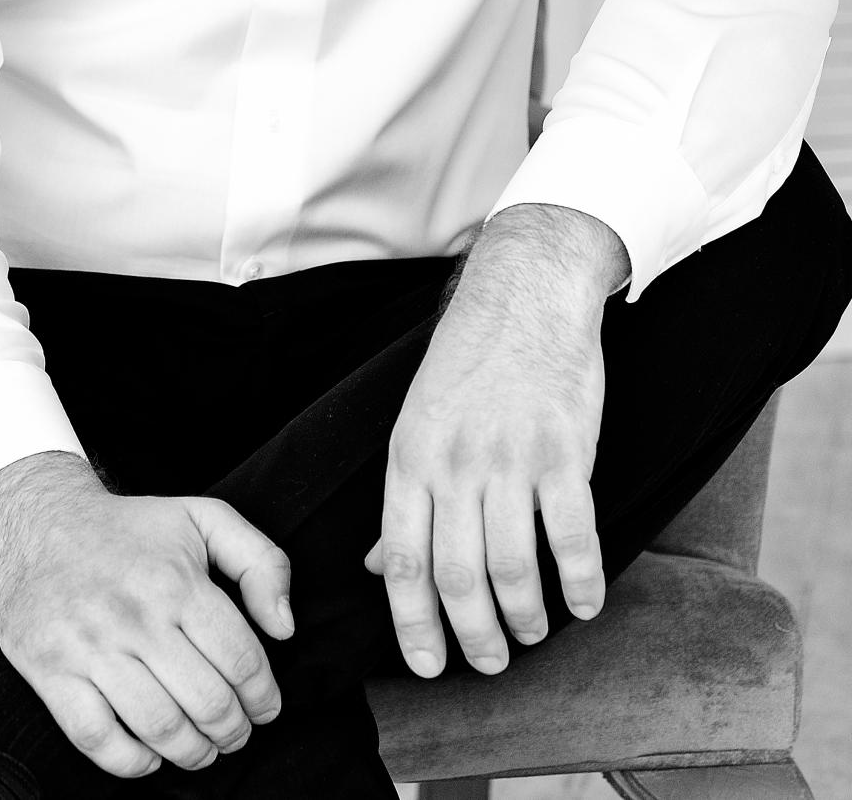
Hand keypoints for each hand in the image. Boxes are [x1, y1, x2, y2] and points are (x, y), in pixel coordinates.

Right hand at [0, 452, 293, 779]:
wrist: (36, 522)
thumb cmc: (129, 529)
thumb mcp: (203, 519)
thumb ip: (262, 561)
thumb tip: (284, 628)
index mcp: (177, 579)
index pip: (241, 660)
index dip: (264, 696)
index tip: (266, 708)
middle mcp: (135, 615)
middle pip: (207, 702)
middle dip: (233, 731)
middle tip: (236, 734)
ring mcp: (89, 646)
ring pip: (159, 728)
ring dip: (193, 753)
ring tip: (203, 749)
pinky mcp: (51, 671)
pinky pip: (98, 740)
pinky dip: (133, 762)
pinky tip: (150, 754)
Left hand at [365, 205, 627, 677]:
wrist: (524, 292)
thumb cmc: (469, 362)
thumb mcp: (416, 421)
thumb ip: (405, 497)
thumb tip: (377, 568)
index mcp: (410, 458)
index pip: (401, 562)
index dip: (412, 625)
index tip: (428, 667)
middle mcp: (454, 463)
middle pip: (457, 578)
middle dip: (474, 637)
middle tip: (491, 662)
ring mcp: (510, 458)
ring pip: (512, 568)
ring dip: (525, 617)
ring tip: (533, 632)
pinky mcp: (564, 451)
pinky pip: (573, 538)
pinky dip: (580, 583)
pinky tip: (584, 604)